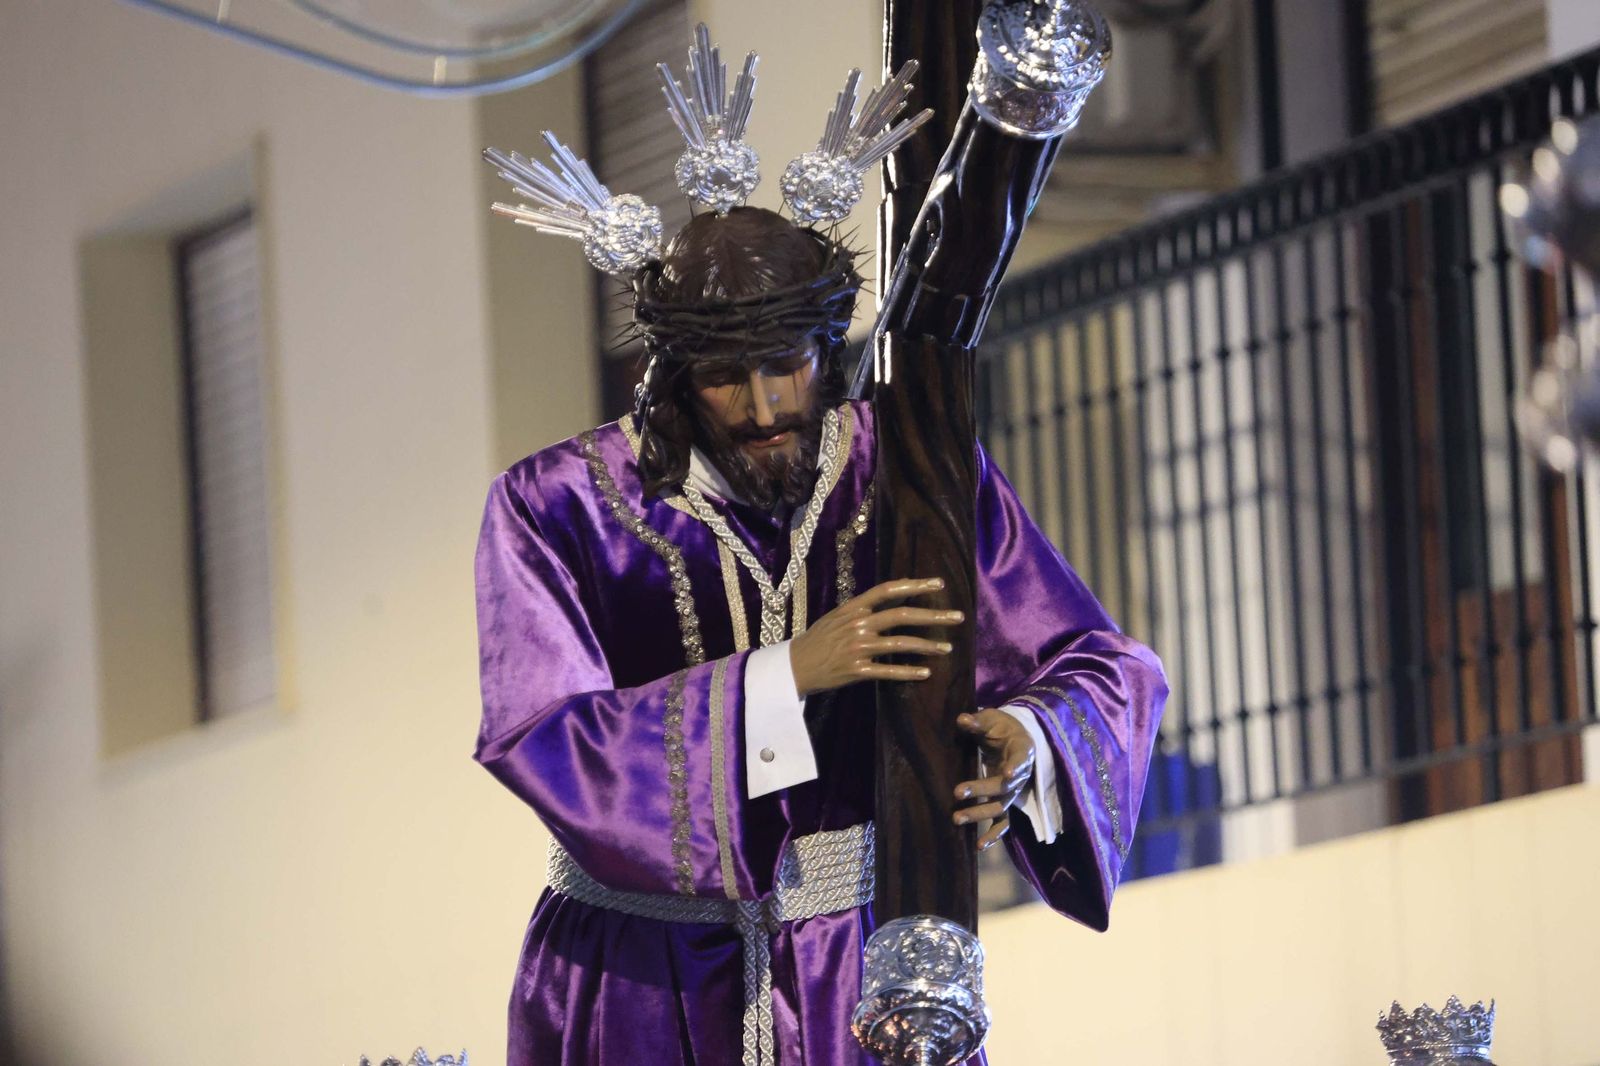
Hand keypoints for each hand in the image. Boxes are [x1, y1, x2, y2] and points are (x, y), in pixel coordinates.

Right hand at [788, 578, 961, 696]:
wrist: (793, 666)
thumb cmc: (817, 640)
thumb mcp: (836, 617)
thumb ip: (861, 609)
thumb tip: (887, 599)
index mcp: (853, 608)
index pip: (888, 590)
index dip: (915, 585)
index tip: (938, 585)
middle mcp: (857, 624)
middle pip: (902, 615)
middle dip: (933, 616)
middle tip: (957, 617)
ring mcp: (858, 647)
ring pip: (900, 643)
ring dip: (927, 645)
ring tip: (947, 648)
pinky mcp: (857, 670)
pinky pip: (889, 671)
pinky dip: (909, 672)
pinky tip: (926, 672)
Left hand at [952, 709, 1035, 851]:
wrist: (1012, 738)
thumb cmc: (1001, 727)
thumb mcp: (991, 719)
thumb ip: (978, 722)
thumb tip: (962, 720)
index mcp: (1022, 751)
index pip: (1020, 760)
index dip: (1015, 767)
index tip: (1007, 773)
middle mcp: (1020, 775)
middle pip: (1004, 787)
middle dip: (981, 791)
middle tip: (957, 792)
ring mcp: (1013, 792)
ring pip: (1000, 807)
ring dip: (980, 813)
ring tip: (957, 818)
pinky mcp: (1005, 802)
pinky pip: (1002, 822)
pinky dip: (993, 835)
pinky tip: (978, 846)